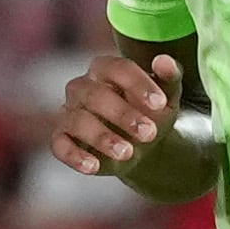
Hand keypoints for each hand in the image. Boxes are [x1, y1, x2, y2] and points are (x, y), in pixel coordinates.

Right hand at [48, 51, 184, 175]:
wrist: (142, 146)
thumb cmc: (151, 114)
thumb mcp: (167, 98)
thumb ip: (169, 77)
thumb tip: (164, 61)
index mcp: (106, 69)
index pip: (117, 68)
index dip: (138, 84)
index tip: (160, 104)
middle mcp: (82, 87)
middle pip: (95, 95)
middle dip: (123, 114)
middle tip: (149, 133)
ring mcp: (69, 112)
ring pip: (78, 120)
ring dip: (102, 137)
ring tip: (127, 153)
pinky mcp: (61, 138)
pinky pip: (60, 144)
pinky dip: (74, 156)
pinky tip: (93, 167)